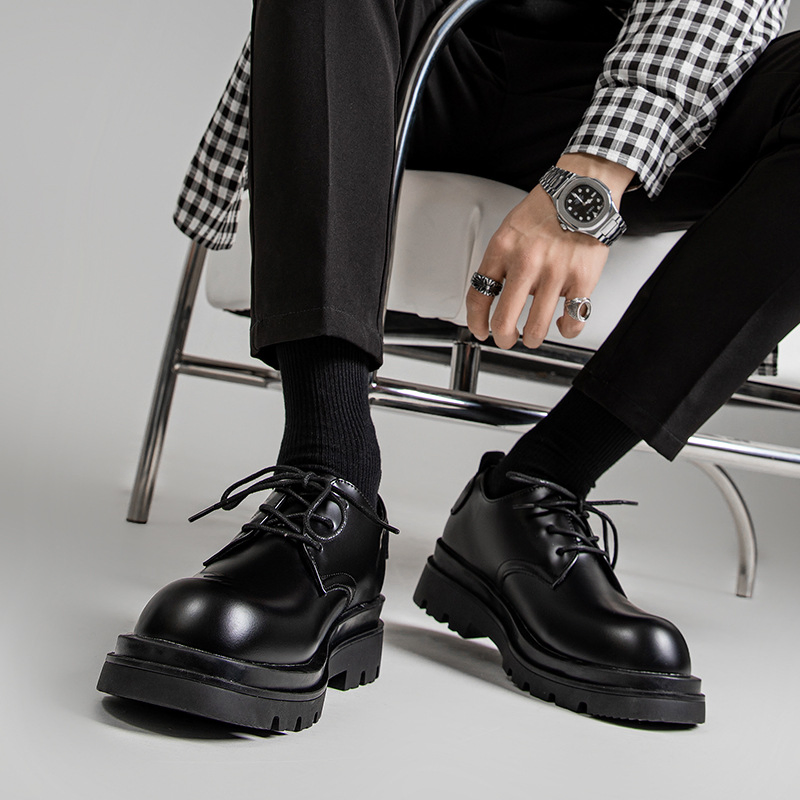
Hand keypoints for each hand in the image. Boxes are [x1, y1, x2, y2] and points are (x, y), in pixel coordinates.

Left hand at [466, 154, 634, 349]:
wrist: (583, 190)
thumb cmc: (547, 208)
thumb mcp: (511, 228)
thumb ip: (502, 261)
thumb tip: (497, 294)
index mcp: (502, 249)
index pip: (478, 296)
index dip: (476, 322)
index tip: (481, 330)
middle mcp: (526, 263)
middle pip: (504, 320)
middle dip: (503, 338)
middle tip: (506, 340)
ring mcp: (554, 273)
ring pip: (536, 328)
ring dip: (532, 339)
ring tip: (533, 336)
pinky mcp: (581, 279)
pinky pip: (571, 320)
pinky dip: (566, 329)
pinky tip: (563, 324)